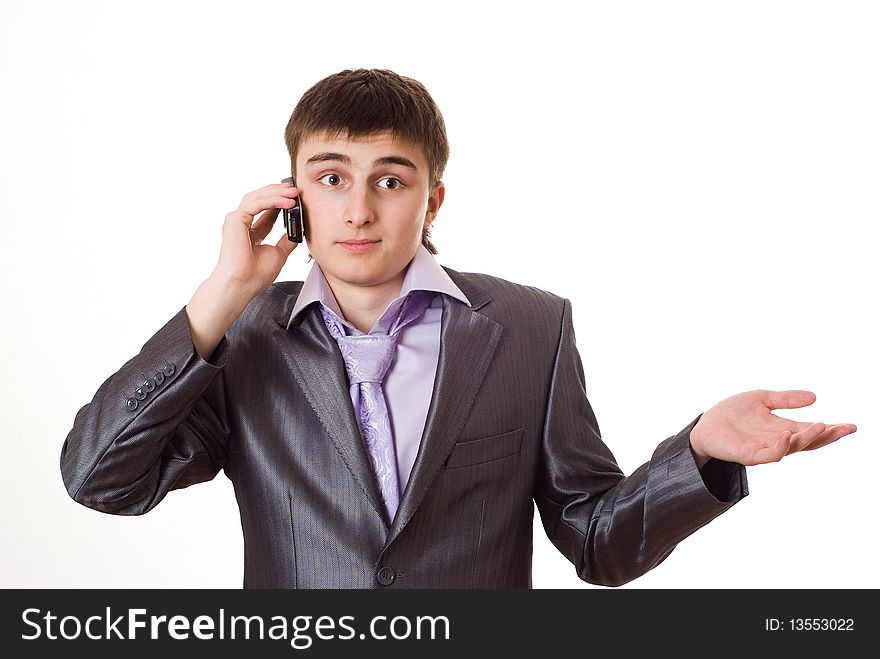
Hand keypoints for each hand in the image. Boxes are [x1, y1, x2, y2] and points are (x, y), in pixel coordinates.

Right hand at [213, 181, 300, 295]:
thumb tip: (296, 235)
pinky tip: (288, 201)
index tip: (296, 199)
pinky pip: (257, 203)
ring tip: (294, 192)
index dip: (281, 203)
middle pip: (261, 200)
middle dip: (279, 193)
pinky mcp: (236, 220)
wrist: (242, 285)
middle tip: (296, 190)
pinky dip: (273, 200)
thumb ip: (286, 242)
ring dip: (277, 193)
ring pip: (258, 198)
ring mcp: (237, 221)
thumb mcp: (278, 254)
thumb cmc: (254, 275)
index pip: (267, 211)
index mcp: (250, 232)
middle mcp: (242, 224)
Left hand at [689, 390, 856, 467]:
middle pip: (807, 442)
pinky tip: (785, 436)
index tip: (851, 426)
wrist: (705, 425)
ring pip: (790, 448)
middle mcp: (777, 441)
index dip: (831, 430)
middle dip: (826, 436)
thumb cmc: (733, 413)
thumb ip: (786, 399)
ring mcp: (764, 449)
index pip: (811, 430)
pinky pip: (767, 455)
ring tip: (819, 426)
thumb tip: (815, 397)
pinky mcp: (748, 455)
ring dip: (806, 439)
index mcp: (783, 428)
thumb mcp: (762, 399)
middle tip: (843, 428)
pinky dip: (778, 448)